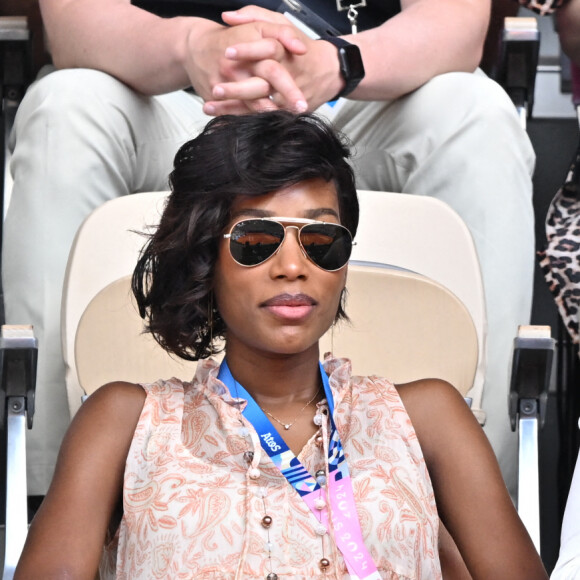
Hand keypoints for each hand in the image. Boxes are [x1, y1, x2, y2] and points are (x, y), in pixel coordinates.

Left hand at [202, 7, 342, 114]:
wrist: (331, 72)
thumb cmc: (301, 49)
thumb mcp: (283, 25)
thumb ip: (255, 17)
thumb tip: (227, 17)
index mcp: (285, 51)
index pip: (269, 48)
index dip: (248, 50)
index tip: (228, 52)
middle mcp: (287, 75)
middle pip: (263, 83)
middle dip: (238, 88)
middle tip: (215, 88)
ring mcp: (287, 97)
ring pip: (261, 105)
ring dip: (235, 108)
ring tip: (210, 107)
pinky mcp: (287, 111)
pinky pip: (264, 118)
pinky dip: (243, 120)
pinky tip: (223, 121)